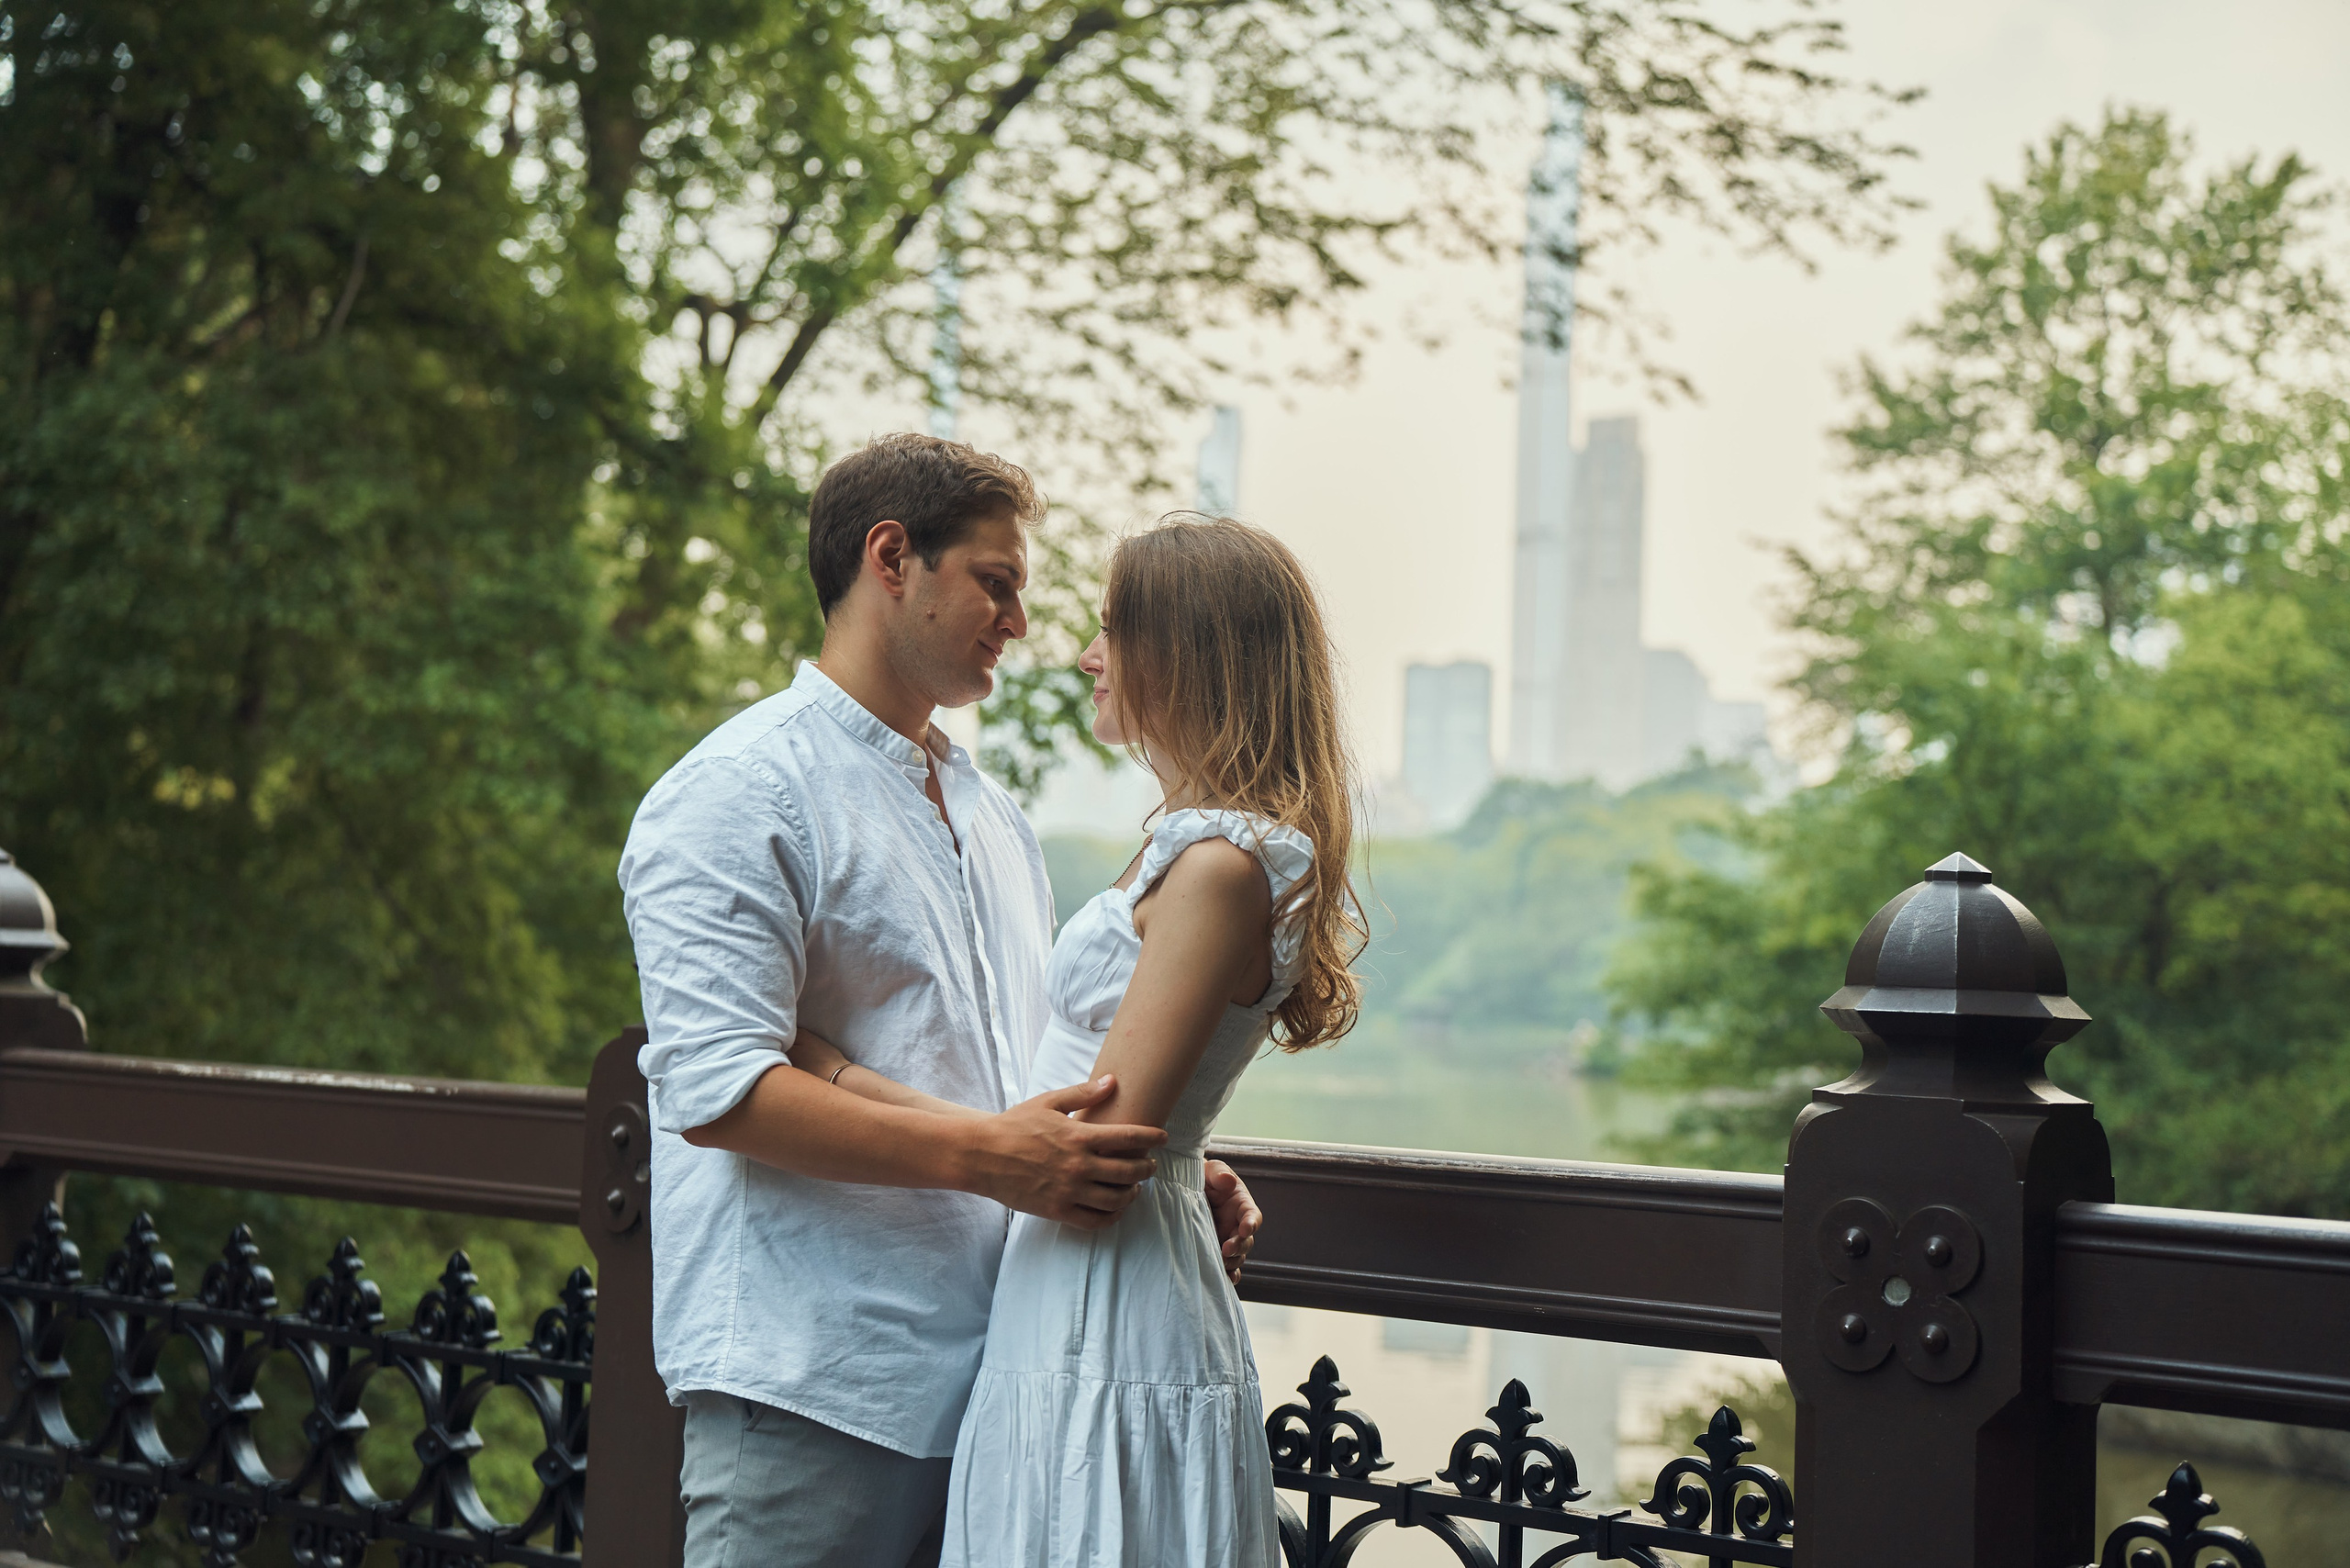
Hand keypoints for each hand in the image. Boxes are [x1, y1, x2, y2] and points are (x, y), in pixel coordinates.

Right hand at [963, 1077, 1166, 1228]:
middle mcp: (1079, 1166)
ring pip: (1117, 1199)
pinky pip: (1095, 1221)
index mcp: (1079, 1136)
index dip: (1152, 1137)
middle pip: (1129, 1171)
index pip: (1129, 1138)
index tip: (1163, 1137)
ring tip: (1135, 1188)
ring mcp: (1069, 1191)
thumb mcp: (1048, 1102)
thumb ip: (1083, 1093)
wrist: (982, 1155)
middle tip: (1150, 1165)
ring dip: (1133, 1193)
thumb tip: (1112, 1081)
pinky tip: (1116, 1210)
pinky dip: (1112, 1217)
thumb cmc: (1014, 1125)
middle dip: (1147, 1168)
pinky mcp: (1058, 1211)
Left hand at [1204, 1160, 1261, 1284]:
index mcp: (1242, 1205)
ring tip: (1220, 1262)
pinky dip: (1230, 1274)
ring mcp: (1228, 1239)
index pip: (1253, 1216)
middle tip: (1225, 1249)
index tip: (1245, 1228)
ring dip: (1232, 1261)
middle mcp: (1238, 1224)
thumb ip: (1220, 1173)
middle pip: (1247, 1241)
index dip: (1251, 1223)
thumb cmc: (1204, 1177)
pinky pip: (1229, 1267)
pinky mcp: (1217, 1250)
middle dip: (1238, 1246)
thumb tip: (1228, 1182)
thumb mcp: (1212, 1170)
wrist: (1187, 1188)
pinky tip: (1225, 1279)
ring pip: (1238, 1256)